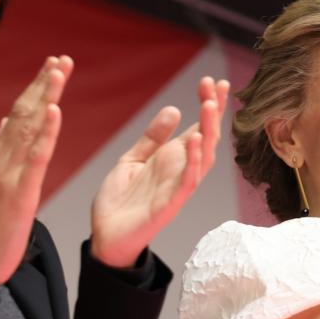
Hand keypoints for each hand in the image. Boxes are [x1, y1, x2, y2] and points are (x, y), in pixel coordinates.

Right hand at [0, 56, 72, 287]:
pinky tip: (54, 111)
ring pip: (29, 127)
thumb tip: (10, 124)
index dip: (36, 89)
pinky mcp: (20, 192)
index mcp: (2, 158)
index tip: (51, 66)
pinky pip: (35, 157)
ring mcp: (11, 174)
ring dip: (45, 96)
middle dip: (43, 83)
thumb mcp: (1, 184)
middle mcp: (4, 159)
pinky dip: (45, 132)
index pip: (20, 116)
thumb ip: (5, 153)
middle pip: (25, 113)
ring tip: (58, 70)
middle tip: (60, 58)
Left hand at [90, 76, 229, 267]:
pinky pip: (187, 182)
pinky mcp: (169, 205)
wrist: (105, 236)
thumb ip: (152, 138)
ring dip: (208, 131)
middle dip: (213, 111)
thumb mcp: (133, 159)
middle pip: (207, 138)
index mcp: (173, 159)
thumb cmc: (120, 202)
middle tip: (214, 85)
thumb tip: (174, 109)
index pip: (199, 128)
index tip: (214, 82)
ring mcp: (178, 188)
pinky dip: (192, 161)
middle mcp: (181, 171)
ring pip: (203, 157)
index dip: (209, 106)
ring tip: (209, 105)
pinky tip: (193, 140)